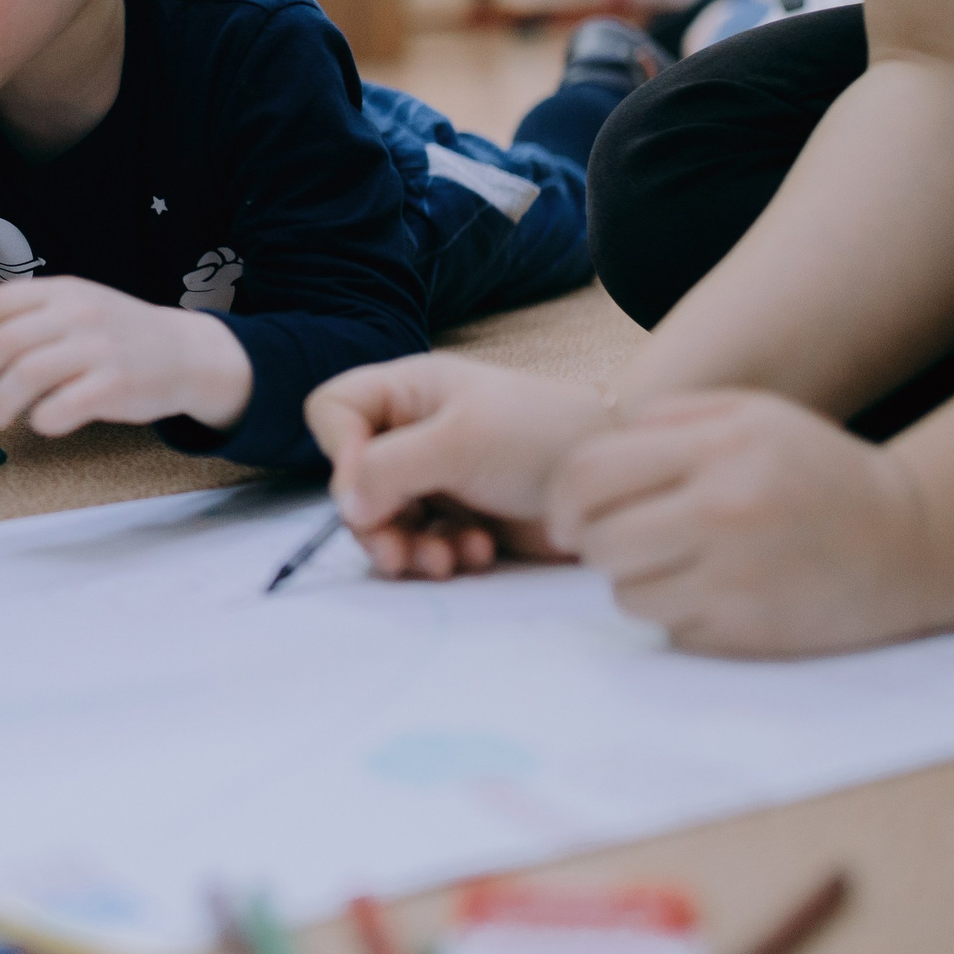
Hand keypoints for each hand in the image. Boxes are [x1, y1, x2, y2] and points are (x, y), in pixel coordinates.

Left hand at [0, 277, 255, 436]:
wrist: (186, 353)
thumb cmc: (120, 336)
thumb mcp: (78, 308)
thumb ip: (32, 320)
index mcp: (61, 292)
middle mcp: (77, 315)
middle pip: (2, 342)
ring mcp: (97, 350)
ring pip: (25, 376)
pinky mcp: (114, 386)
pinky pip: (61, 408)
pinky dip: (41, 420)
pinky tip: (42, 422)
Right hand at [305, 355, 610, 577]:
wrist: (618, 479)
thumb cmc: (541, 436)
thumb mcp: (460, 441)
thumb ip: (392, 468)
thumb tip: (346, 505)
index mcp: (408, 393)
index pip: (335, 412)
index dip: (340, 451)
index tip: (368, 485)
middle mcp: (414, 432)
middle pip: (354, 479)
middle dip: (373, 520)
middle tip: (396, 550)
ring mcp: (436, 476)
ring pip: (384, 519)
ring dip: (406, 546)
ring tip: (443, 560)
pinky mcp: (461, 516)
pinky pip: (422, 542)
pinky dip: (440, 555)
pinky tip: (475, 553)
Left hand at [546, 390, 944, 655]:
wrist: (915, 541)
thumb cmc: (818, 470)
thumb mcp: (751, 415)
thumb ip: (668, 418)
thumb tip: (588, 450)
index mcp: (719, 449)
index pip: (589, 473)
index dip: (558, 499)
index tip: (563, 515)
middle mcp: (725, 512)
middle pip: (599, 541)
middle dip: (590, 544)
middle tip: (611, 542)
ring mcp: (739, 579)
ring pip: (625, 593)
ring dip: (632, 582)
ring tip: (671, 563)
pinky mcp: (752, 634)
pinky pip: (670, 629)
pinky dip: (674, 613)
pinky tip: (712, 591)